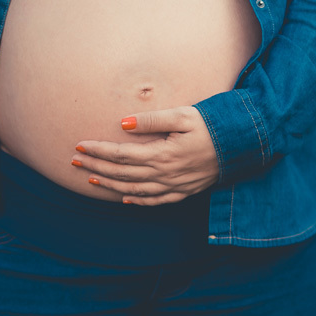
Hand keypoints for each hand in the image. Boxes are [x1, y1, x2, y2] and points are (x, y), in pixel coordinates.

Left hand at [72, 107, 219, 204]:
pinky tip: (125, 197)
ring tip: (90, 179)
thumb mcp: (182, 115)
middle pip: (122, 173)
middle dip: (95, 168)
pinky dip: (137, 200)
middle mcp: (165, 174)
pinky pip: (155, 201)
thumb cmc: (211, 125)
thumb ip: (152, 120)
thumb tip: (123, 124)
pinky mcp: (184, 191)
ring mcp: (174, 186)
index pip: (120, 155)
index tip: (79, 146)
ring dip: (110, 185)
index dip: (98, 151)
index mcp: (162, 155)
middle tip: (74, 162)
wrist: (242, 145)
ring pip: (134, 189)